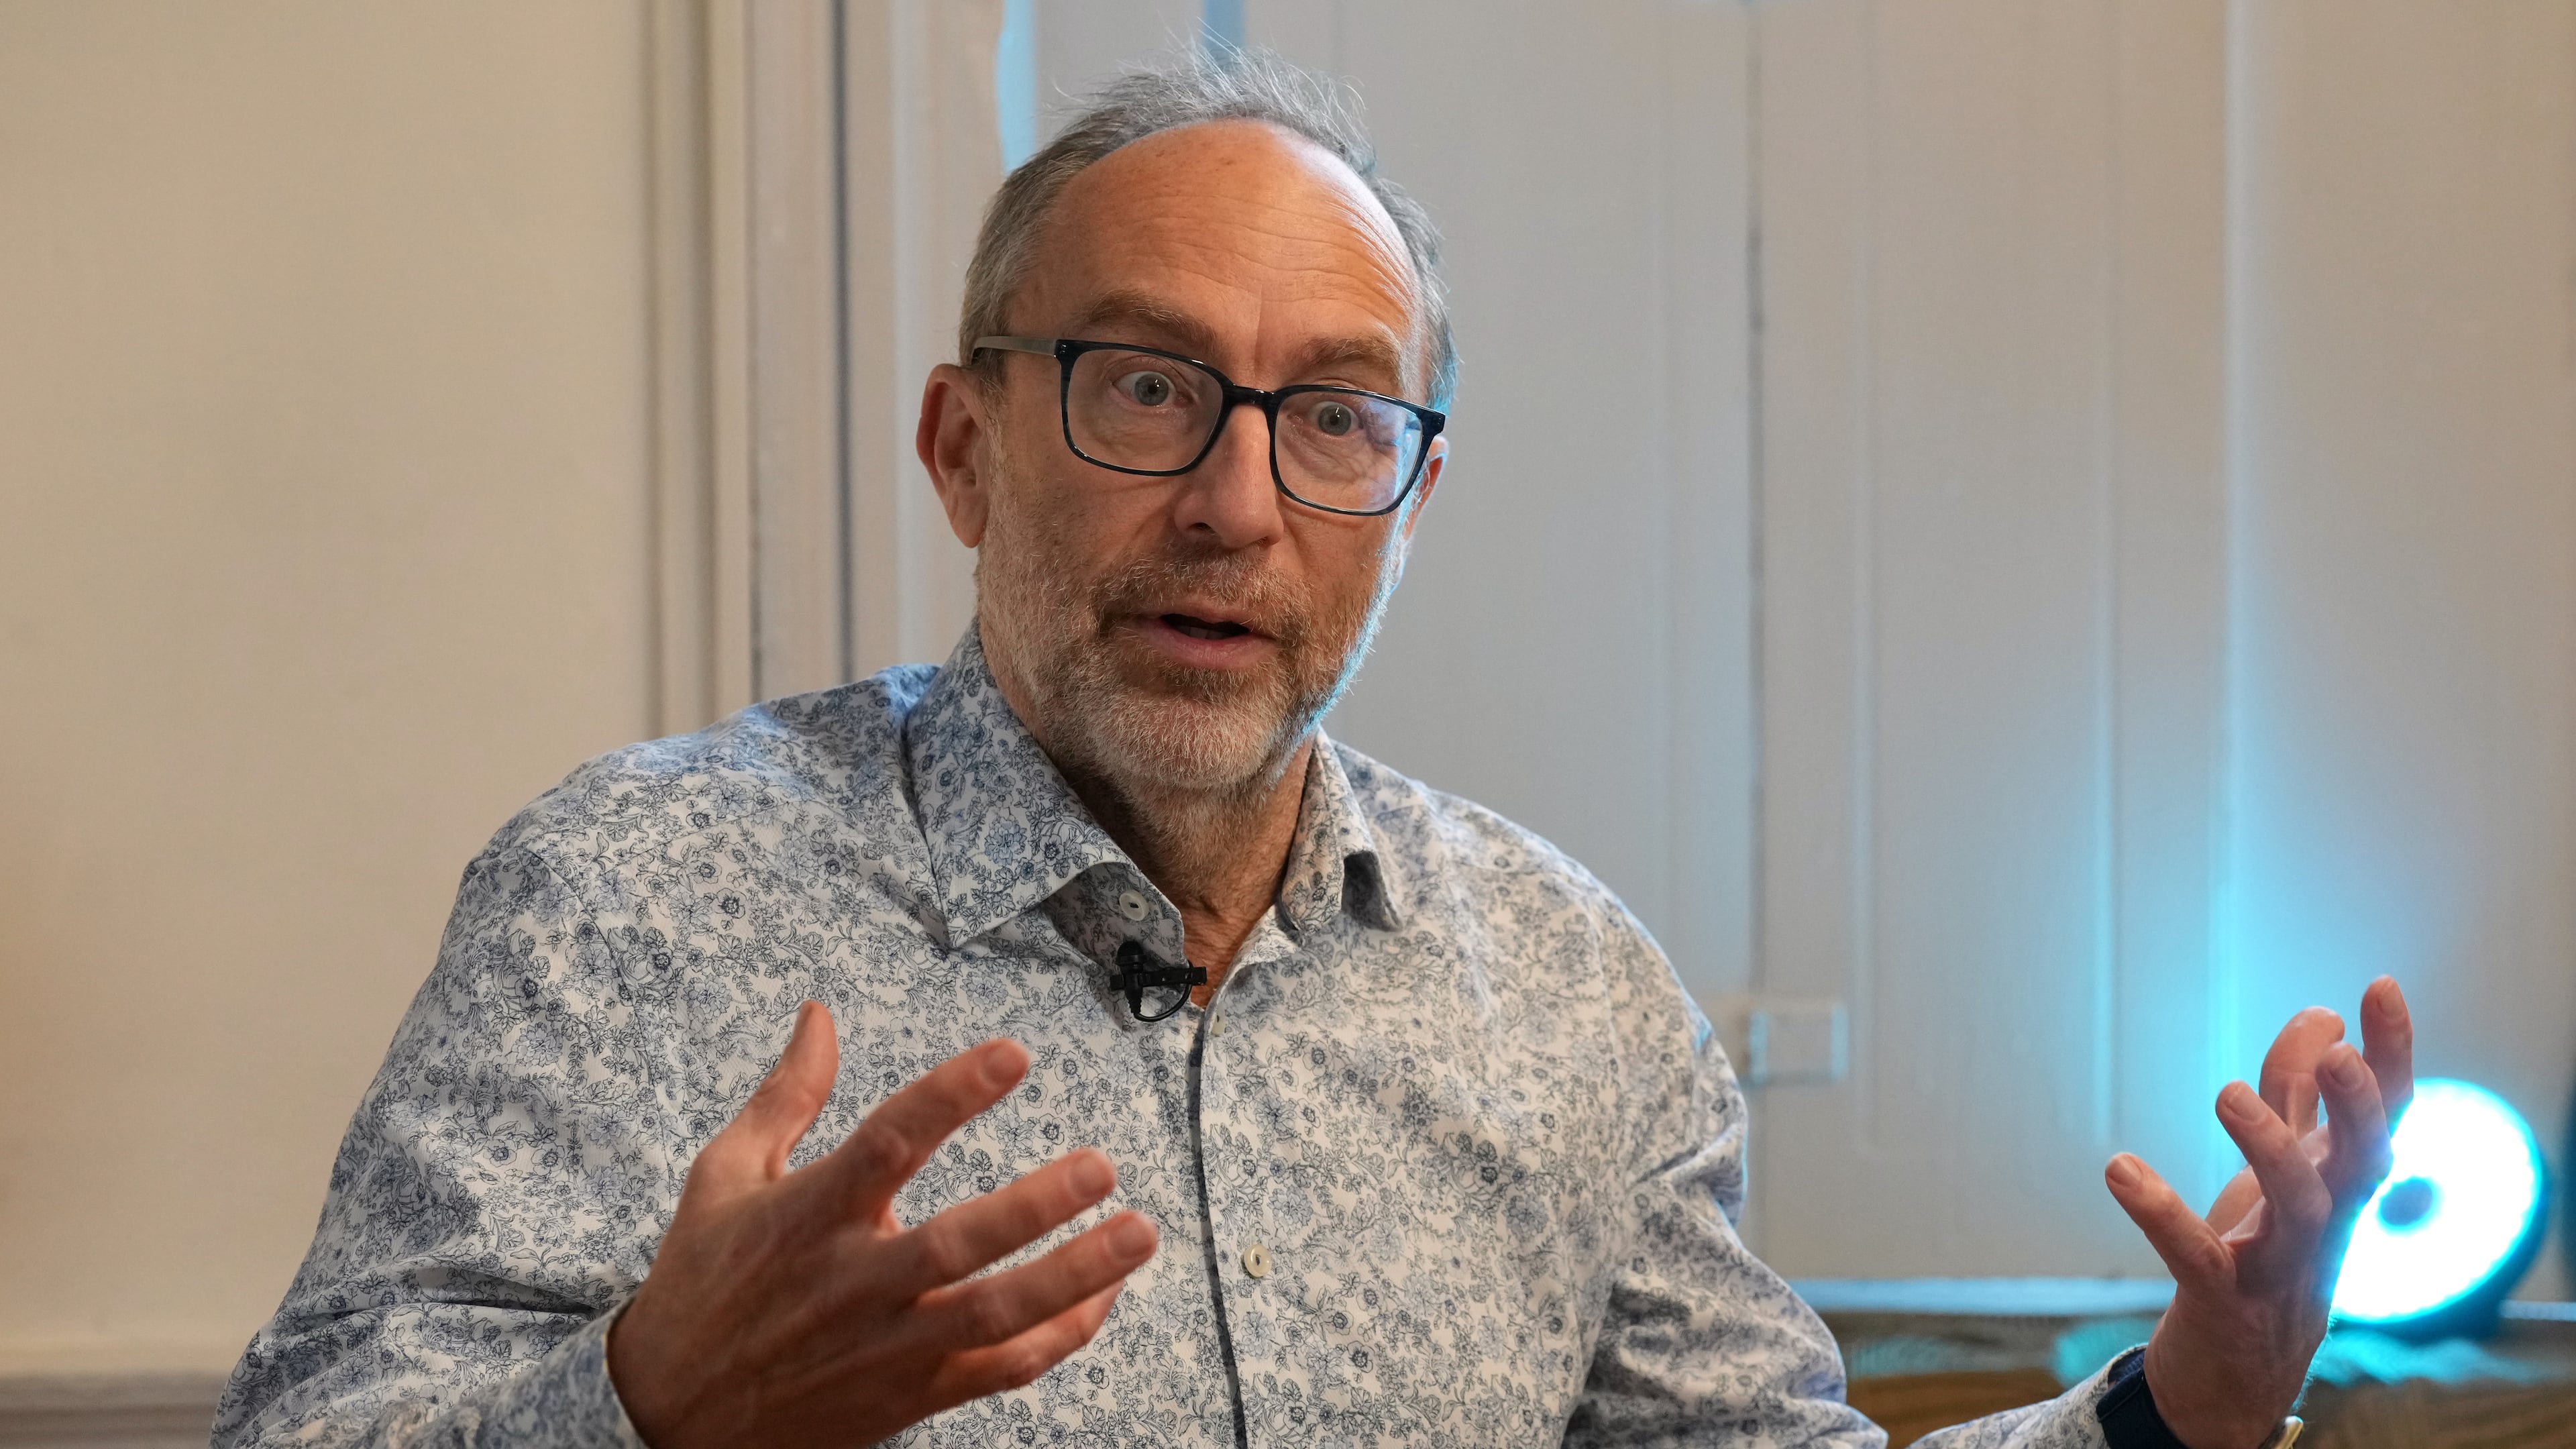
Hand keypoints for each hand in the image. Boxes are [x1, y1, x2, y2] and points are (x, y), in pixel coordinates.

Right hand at [606, 1002, 1158, 1447]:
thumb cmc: (700, 1285)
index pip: (888, 1142)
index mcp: (807, 1215)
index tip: (1014, 1054)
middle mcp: (853, 1282)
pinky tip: (1101, 1300)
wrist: (667, 1420)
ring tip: (1139, 1234)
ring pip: (993, 1314)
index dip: (952, 1094)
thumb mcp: (722, 1178)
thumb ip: (786, 1096)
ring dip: (1074, 1276)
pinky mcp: (908, 1394)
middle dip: (1036, 1205)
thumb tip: (820, 1014)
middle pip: (957, 1242)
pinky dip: (1057, 1339)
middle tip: (1102, 1165)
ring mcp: (886, 1345)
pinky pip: (998, 1371)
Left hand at [2103, 977, 2411, 1448]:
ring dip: (2269, 1149)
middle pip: (2363, 1162)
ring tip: (2229, 1093)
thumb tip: (2322, 1016)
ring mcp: (2280, 1267)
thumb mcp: (2286, 1170)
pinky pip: (2197, 1257)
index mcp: (2338, 1183)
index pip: (2386, 1115)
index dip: (2392, 1054)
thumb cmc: (2270, 1256)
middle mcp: (2324, 1223)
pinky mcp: (2223, 1303)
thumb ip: (2298, 1096)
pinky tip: (2119, 1170)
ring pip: (2298, 1208)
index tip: (2380, 986)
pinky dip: (2161, 1213)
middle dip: (2358, 1107)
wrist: (2239, 1376)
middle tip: (2339, 1053)